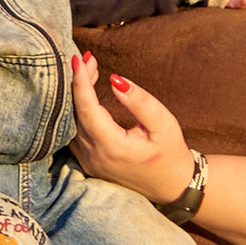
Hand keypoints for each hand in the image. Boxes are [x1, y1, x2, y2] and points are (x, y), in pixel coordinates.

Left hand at [68, 51, 197, 202]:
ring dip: (78, 96)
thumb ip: (140, 102)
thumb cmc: (171, 154)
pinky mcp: (88, 163)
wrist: (173, 186)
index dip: (80, 81)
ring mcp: (89, 162)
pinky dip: (78, 111)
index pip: (86, 108)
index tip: (80, 58)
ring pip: (72, 122)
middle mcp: (94, 156)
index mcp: (112, 147)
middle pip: (76, 113)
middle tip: (87, 59)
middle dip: (79, 83)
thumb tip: (115, 80)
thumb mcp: (164, 124)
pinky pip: (74, 133)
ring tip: (88, 72)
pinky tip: (86, 95)